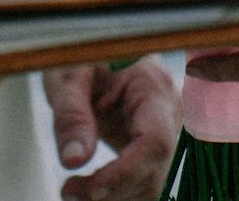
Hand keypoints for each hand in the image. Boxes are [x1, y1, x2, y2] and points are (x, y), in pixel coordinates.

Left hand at [44, 61, 179, 200]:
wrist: (94, 52)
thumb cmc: (83, 54)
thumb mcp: (68, 76)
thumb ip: (71, 115)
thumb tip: (73, 160)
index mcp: (153, 85)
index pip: (155, 141)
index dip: (127, 172)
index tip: (92, 189)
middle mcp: (170, 112)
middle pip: (155, 170)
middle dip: (113, 190)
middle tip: (68, 190)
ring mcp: (168, 131)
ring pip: (153, 184)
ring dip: (115, 196)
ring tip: (73, 189)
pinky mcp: (156, 147)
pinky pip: (146, 181)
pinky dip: (119, 192)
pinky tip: (90, 188)